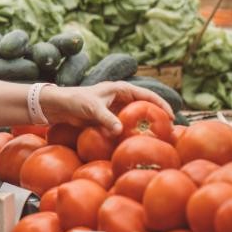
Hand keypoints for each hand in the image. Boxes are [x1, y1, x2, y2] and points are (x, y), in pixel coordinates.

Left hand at [39, 81, 173, 135]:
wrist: (58, 106)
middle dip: (158, 116)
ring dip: (146, 125)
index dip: (161, 104)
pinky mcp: (110, 119)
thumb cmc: (75, 101)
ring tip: (160, 138)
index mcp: (120, 89)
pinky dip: (133, 132)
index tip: (173, 116)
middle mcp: (121, 98)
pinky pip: (126, 125)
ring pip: (137, 117)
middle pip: (145, 106)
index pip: (147, 94)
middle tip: (171, 131)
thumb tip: (120, 131)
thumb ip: (106, 119)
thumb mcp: (92, 109)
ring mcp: (116, 109)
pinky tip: (139, 142)